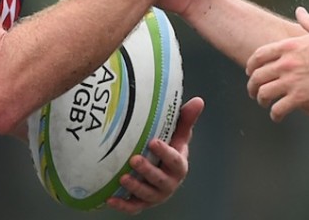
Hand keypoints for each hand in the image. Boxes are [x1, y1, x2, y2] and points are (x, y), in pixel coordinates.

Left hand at [105, 96, 204, 213]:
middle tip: (134, 159)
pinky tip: (110, 199)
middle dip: (148, 171)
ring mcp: (155, 195)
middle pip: (160, 180)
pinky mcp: (142, 203)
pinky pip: (133, 207)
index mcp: (179, 166)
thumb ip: (186, 119)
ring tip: (123, 177)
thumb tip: (199, 100)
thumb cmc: (170, 150)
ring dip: (135, 187)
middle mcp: (169, 183)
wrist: (162, 171)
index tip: (153, 142)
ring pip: (147, 195)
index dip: (165, 153)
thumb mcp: (178, 135)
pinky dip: (122, 205)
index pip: (176, 161)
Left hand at [246, 7, 308, 121]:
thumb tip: (300, 11)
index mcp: (289, 46)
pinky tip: (277, 116)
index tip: (250, 72)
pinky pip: (278, 109)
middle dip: (252, 86)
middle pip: (257, 76)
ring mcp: (292, 81)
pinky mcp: (301, 98)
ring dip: (261, 100)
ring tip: (265, 104)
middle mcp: (286, 63)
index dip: (250, 66)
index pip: (258, 55)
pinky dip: (274, 115)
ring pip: (264, 93)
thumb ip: (308, 21)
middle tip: (253, 92)